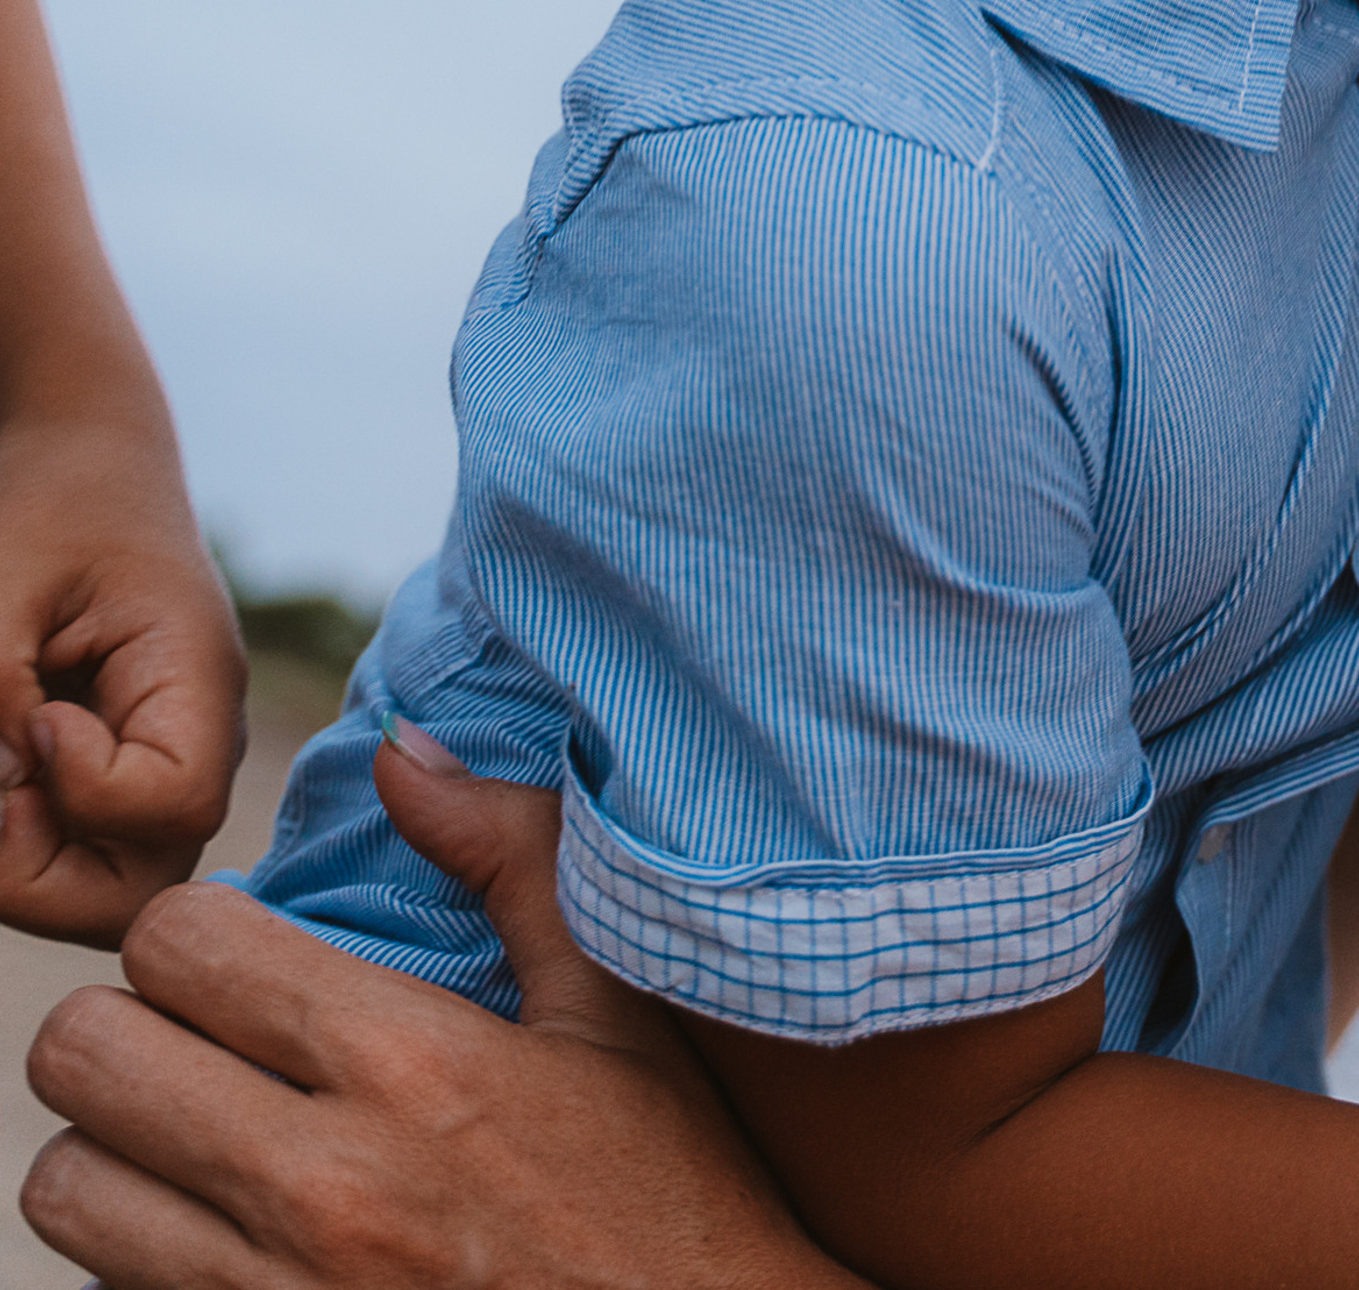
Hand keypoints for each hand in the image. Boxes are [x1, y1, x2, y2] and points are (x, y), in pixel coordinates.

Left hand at [0, 415, 244, 944]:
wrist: (85, 456)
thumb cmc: (49, 504)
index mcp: (197, 677)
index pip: (175, 805)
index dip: (83, 796)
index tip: (33, 723)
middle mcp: (200, 734)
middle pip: (147, 879)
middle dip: (39, 877)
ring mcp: (166, 756)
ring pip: (110, 883)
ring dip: (23, 863)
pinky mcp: (125, 764)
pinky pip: (83, 850)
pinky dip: (21, 839)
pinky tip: (2, 770)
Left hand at [21, 730, 858, 1289]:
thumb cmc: (666, 1185)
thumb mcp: (614, 1008)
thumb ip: (511, 857)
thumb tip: (404, 750)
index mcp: (406, 1061)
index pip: (179, 943)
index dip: (195, 924)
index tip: (244, 943)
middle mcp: (317, 1183)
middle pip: (85, 1055)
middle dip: (131, 1020)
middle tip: (201, 1029)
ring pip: (66, 1187)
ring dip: (119, 1146)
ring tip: (200, 1131)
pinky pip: (109, 1289)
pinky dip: (145, 1247)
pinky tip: (226, 1227)